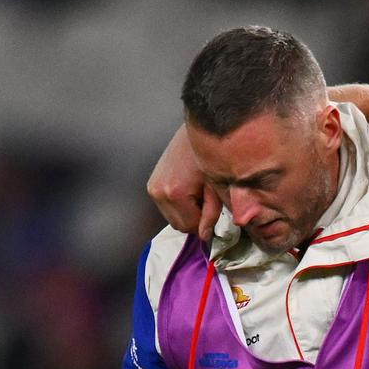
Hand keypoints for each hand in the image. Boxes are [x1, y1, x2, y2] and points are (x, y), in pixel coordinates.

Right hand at [147, 125, 219, 240]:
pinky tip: (190, 188)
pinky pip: (166, 206)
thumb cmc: (212, 156)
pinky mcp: (152, 183)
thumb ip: (211, 214)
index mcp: (175, 193)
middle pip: (179, 224)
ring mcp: (153, 187)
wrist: (199, 132)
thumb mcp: (216, 187)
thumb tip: (204, 236)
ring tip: (199, 192)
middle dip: (196, 218)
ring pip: (172, 217)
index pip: (190, 226)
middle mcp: (159, 192)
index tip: (214, 209)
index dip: (205, 223)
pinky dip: (180, 204)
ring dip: (187, 212)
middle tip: (208, 200)